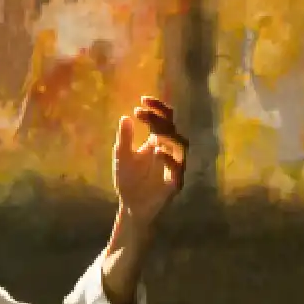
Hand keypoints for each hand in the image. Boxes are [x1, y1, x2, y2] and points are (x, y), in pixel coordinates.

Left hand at [112, 95, 186, 224]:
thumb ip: (124, 138)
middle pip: (172, 129)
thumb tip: (125, 116)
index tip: (143, 100)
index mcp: (156, 141)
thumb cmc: (128, 177)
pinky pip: (177, 169)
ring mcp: (173, 165)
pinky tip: (158, 151)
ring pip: (181, 147)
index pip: (163, 120)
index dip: (157, 108)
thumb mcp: (122, 155)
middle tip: (143, 112)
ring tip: (155, 132)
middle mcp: (168, 150)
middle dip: (160, 118)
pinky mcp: (174, 181)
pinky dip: (170, 159)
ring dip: (169, 137)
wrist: (131, 203)